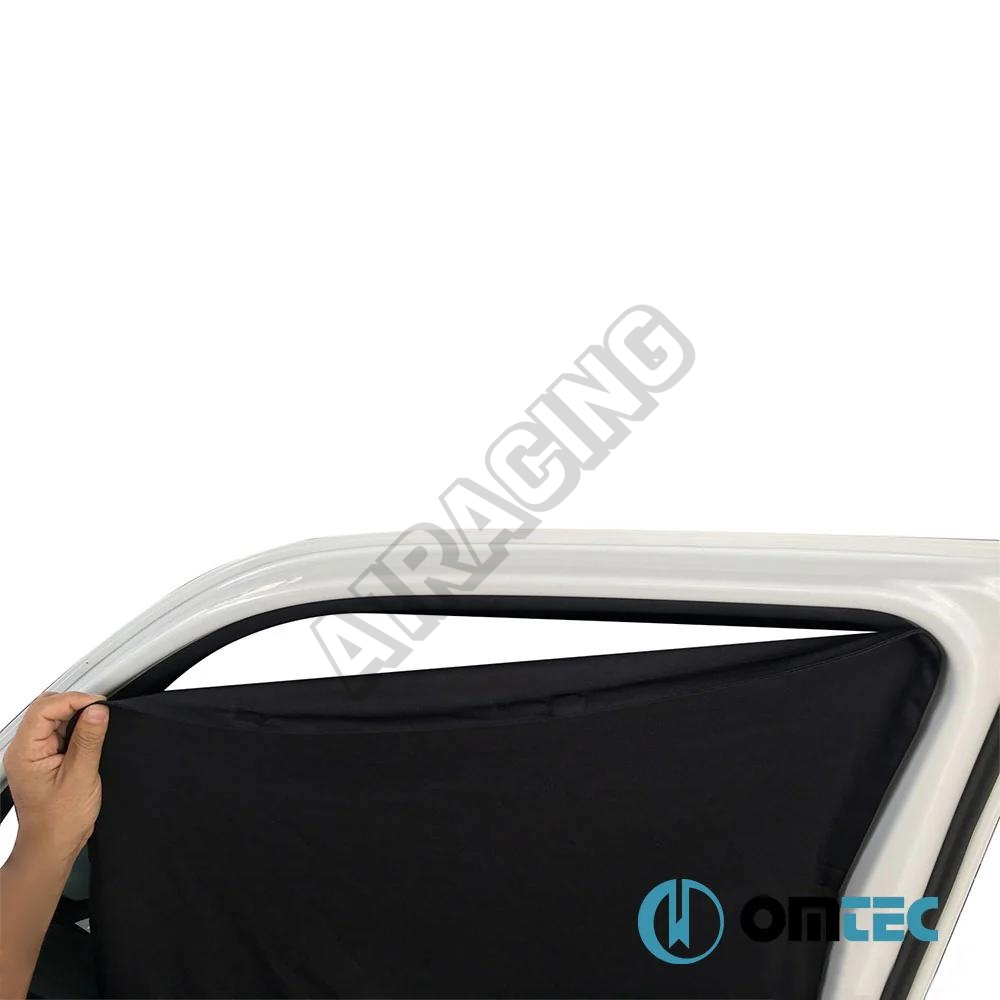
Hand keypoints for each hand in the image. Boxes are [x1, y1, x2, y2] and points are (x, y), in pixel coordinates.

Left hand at [3, 691, 109, 865]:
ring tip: (97, 726)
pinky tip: (90, 736)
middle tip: (100, 712)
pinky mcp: (44, 758)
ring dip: (76, 716)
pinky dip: (76, 728)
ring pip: (53, 717)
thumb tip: (97, 710)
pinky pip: (59, 731)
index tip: (99, 705)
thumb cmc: (59, 821)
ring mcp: (33, 754)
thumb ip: (89, 740)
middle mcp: (24, 750)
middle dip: (75, 704)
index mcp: (25, 753)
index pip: (44, 709)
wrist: (52, 846)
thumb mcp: (81, 777)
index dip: (74, 700)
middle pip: (45, 708)